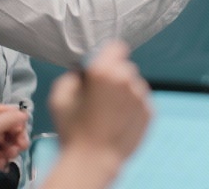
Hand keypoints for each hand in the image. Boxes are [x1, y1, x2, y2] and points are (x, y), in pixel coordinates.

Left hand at [0, 103, 28, 183]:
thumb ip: (8, 120)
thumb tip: (25, 114)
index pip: (1, 110)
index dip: (14, 117)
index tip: (24, 125)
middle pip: (7, 126)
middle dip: (15, 136)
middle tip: (21, 144)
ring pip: (7, 141)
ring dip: (11, 148)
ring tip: (9, 155)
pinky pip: (2, 153)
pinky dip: (3, 158)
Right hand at [50, 40, 150, 167]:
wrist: (93, 162)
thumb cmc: (73, 131)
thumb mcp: (59, 96)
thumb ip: (73, 75)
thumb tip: (84, 73)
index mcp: (103, 71)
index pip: (115, 47)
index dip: (107, 56)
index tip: (101, 66)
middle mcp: (126, 79)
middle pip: (124, 67)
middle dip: (113, 77)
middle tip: (99, 96)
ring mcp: (140, 96)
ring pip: (133, 85)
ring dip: (123, 93)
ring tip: (108, 114)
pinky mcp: (149, 112)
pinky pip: (140, 102)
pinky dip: (131, 108)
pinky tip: (117, 122)